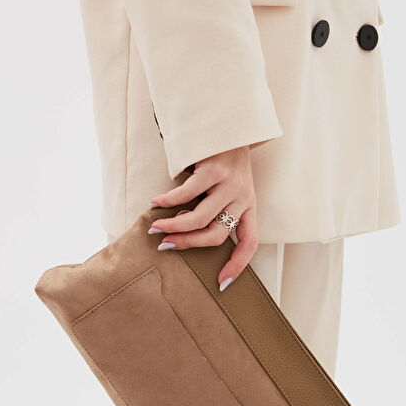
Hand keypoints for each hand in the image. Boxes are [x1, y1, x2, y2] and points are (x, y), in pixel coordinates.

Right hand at [148, 146, 257, 290]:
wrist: (228, 122)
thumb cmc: (223, 159)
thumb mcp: (228, 187)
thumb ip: (215, 208)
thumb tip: (185, 234)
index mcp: (249, 206)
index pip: (249, 243)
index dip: (237, 266)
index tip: (221, 283)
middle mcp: (243, 197)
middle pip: (216, 236)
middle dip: (187, 245)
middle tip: (166, 246)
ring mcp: (230, 184)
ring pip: (200, 219)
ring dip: (174, 227)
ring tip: (156, 227)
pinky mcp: (214, 170)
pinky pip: (187, 194)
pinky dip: (168, 202)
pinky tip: (155, 203)